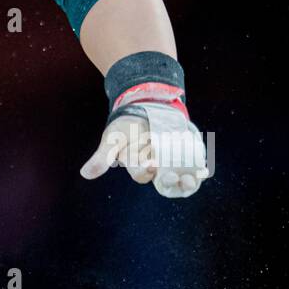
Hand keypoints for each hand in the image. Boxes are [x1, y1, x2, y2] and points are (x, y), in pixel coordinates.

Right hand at [80, 108, 208, 197]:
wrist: (145, 105)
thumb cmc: (126, 124)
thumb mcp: (113, 137)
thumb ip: (102, 156)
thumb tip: (84, 174)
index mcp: (137, 165)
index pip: (140, 173)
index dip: (145, 171)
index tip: (150, 164)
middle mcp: (156, 167)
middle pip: (164, 182)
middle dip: (171, 182)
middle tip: (174, 177)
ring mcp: (171, 162)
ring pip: (180, 179)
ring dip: (187, 183)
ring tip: (192, 180)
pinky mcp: (184, 154)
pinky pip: (193, 167)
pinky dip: (200, 171)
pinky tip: (204, 171)